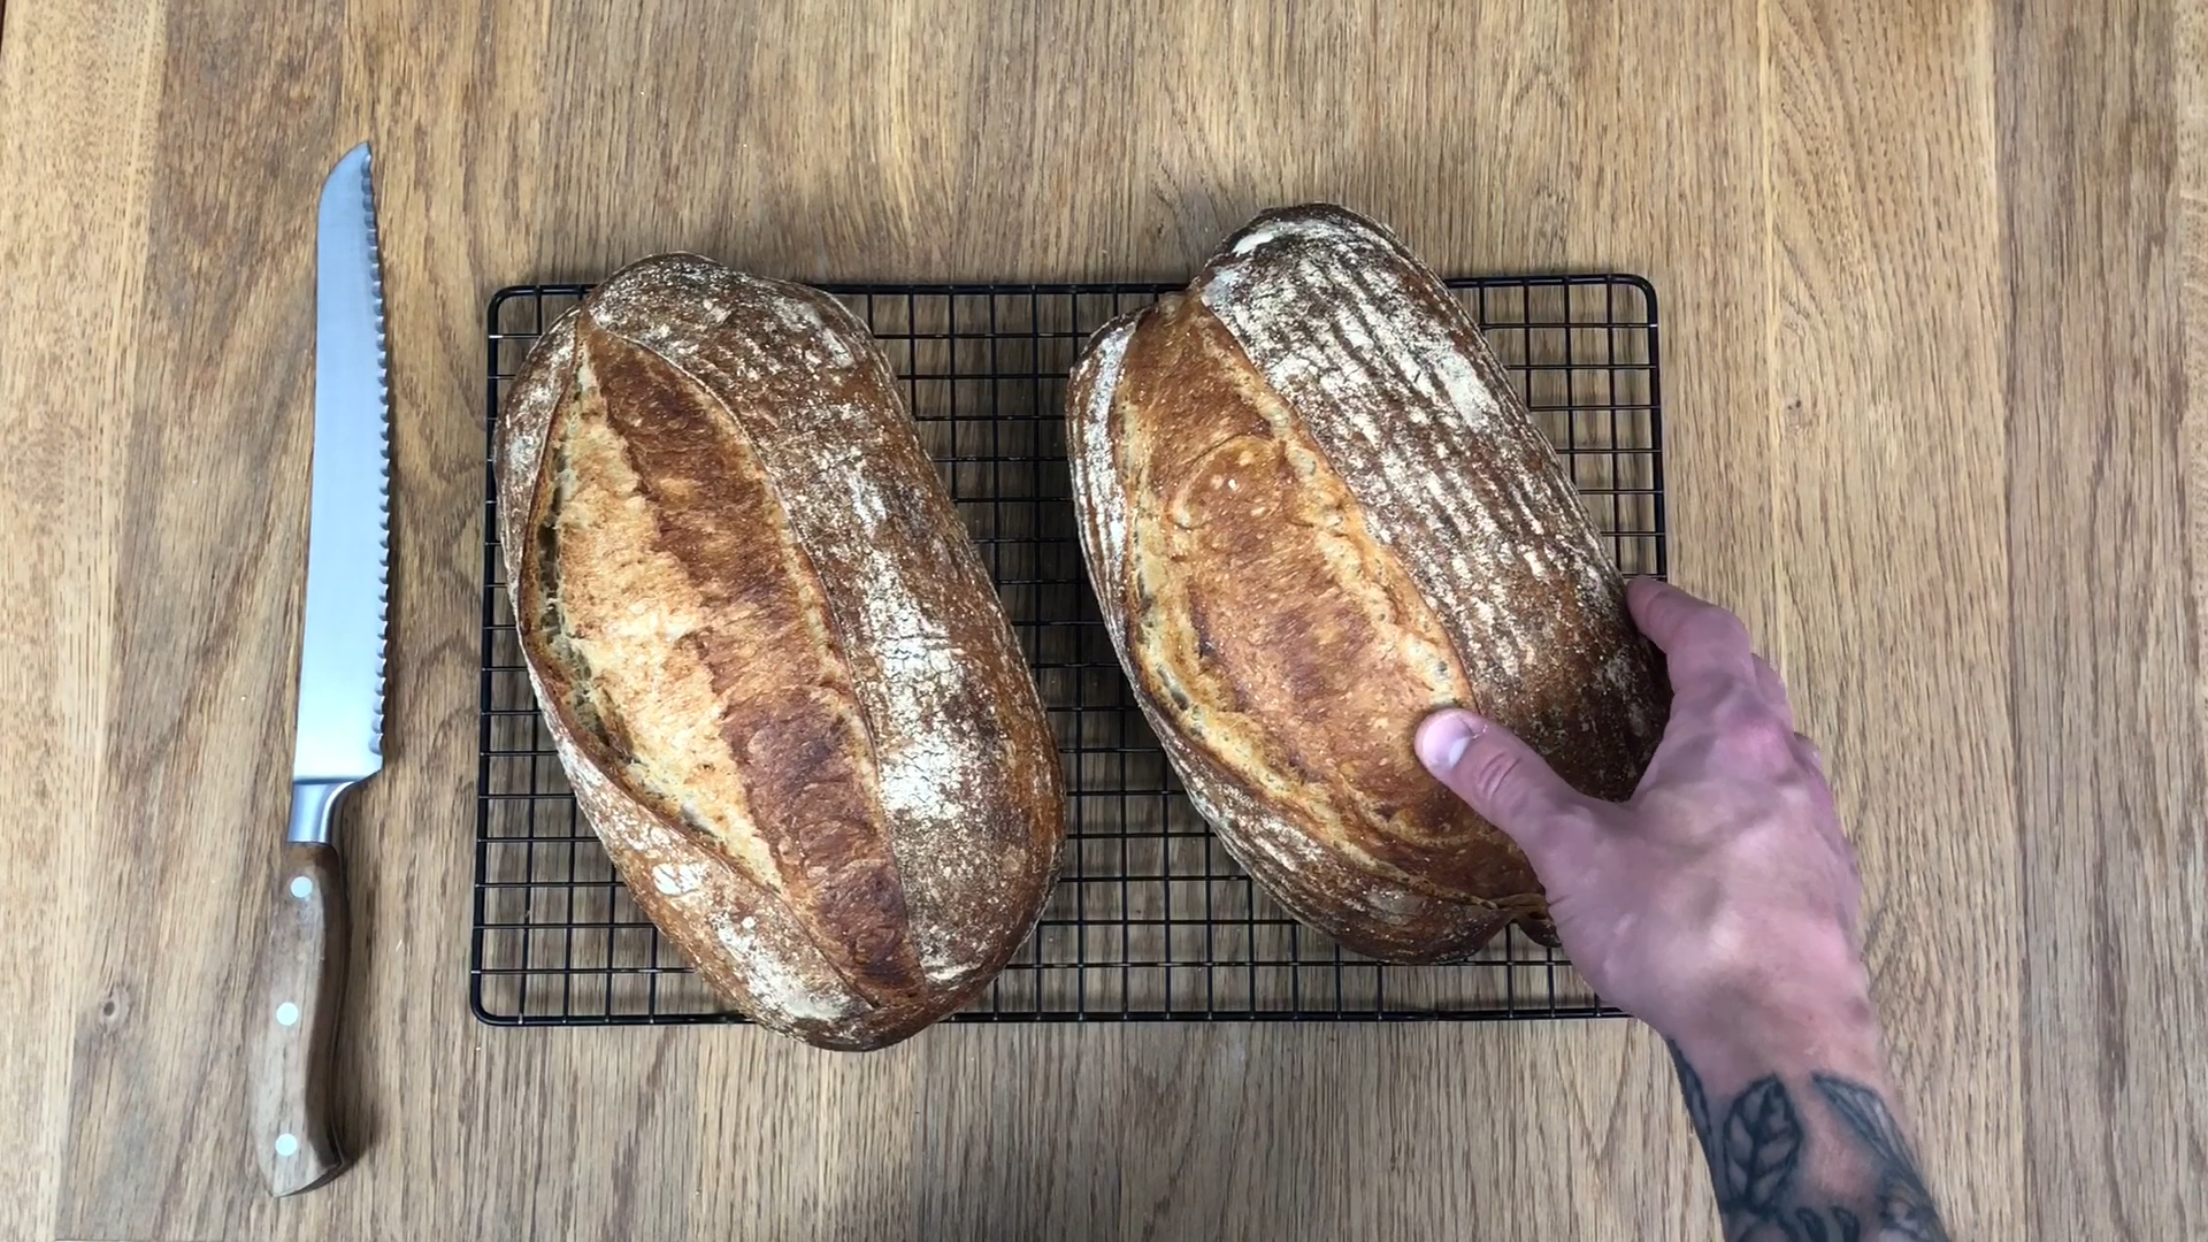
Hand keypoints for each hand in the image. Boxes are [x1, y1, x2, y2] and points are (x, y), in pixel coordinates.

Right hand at [1415, 579, 1873, 1074]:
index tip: (1641, 596)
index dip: (1673, 609)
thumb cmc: (1684, 931)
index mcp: (1729, 738)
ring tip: (1692, 753)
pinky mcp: (1830, 889)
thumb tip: (1442, 730)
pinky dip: (1759, 806)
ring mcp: (1819, 830)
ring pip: (1785, 756)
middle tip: (1665, 661)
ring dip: (1743, 737)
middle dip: (1712, 665)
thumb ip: (1510, 785)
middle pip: (1758, 687)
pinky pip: (1795, 820)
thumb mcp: (1575, 851)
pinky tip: (1724, 848)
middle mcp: (1788, 769)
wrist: (1783, 1037)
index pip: (1711, 638)